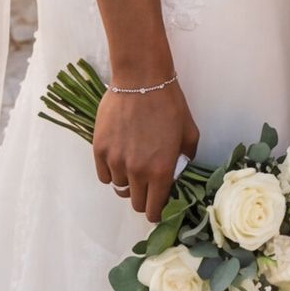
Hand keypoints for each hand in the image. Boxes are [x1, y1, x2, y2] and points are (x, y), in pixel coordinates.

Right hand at [95, 78, 198, 222]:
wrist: (141, 79)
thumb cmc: (169, 104)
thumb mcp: (190, 132)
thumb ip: (186, 158)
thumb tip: (178, 171)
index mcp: (161, 171)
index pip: (153, 210)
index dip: (156, 211)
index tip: (157, 206)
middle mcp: (136, 171)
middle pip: (135, 203)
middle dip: (143, 198)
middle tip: (147, 184)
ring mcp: (115, 161)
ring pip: (119, 188)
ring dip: (127, 182)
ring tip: (133, 163)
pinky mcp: (99, 150)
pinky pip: (103, 175)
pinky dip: (111, 172)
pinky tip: (119, 158)